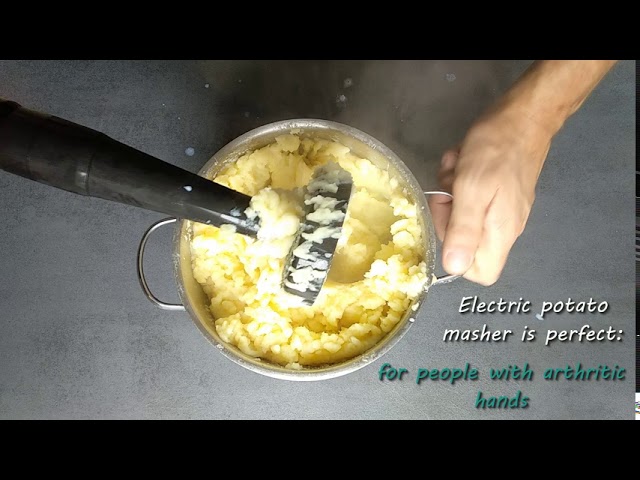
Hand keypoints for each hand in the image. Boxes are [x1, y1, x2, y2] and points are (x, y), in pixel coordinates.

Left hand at [428, 107, 552, 284]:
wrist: (525, 115)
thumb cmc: (497, 149)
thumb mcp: (472, 188)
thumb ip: (464, 230)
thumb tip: (454, 268)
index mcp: (500, 233)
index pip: (479, 272)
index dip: (456, 256)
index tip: (447, 224)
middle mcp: (503, 227)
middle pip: (464, 243)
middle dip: (447, 214)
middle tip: (448, 188)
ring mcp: (500, 209)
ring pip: (462, 216)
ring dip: (450, 191)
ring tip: (456, 166)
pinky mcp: (496, 192)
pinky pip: (469, 196)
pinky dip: (459, 179)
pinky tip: (460, 160)